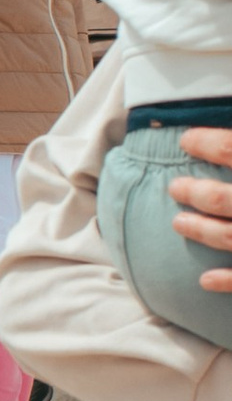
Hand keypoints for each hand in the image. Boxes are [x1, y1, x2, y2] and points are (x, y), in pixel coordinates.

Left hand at [171, 127, 231, 289]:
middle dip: (196, 192)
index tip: (184, 139)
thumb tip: (231, 118)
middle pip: (224, 197)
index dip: (207, 142)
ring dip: (201, 230)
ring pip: (229, 236)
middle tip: (174, 187)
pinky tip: (203, 282)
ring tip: (177, 223)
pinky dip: (226, 281)